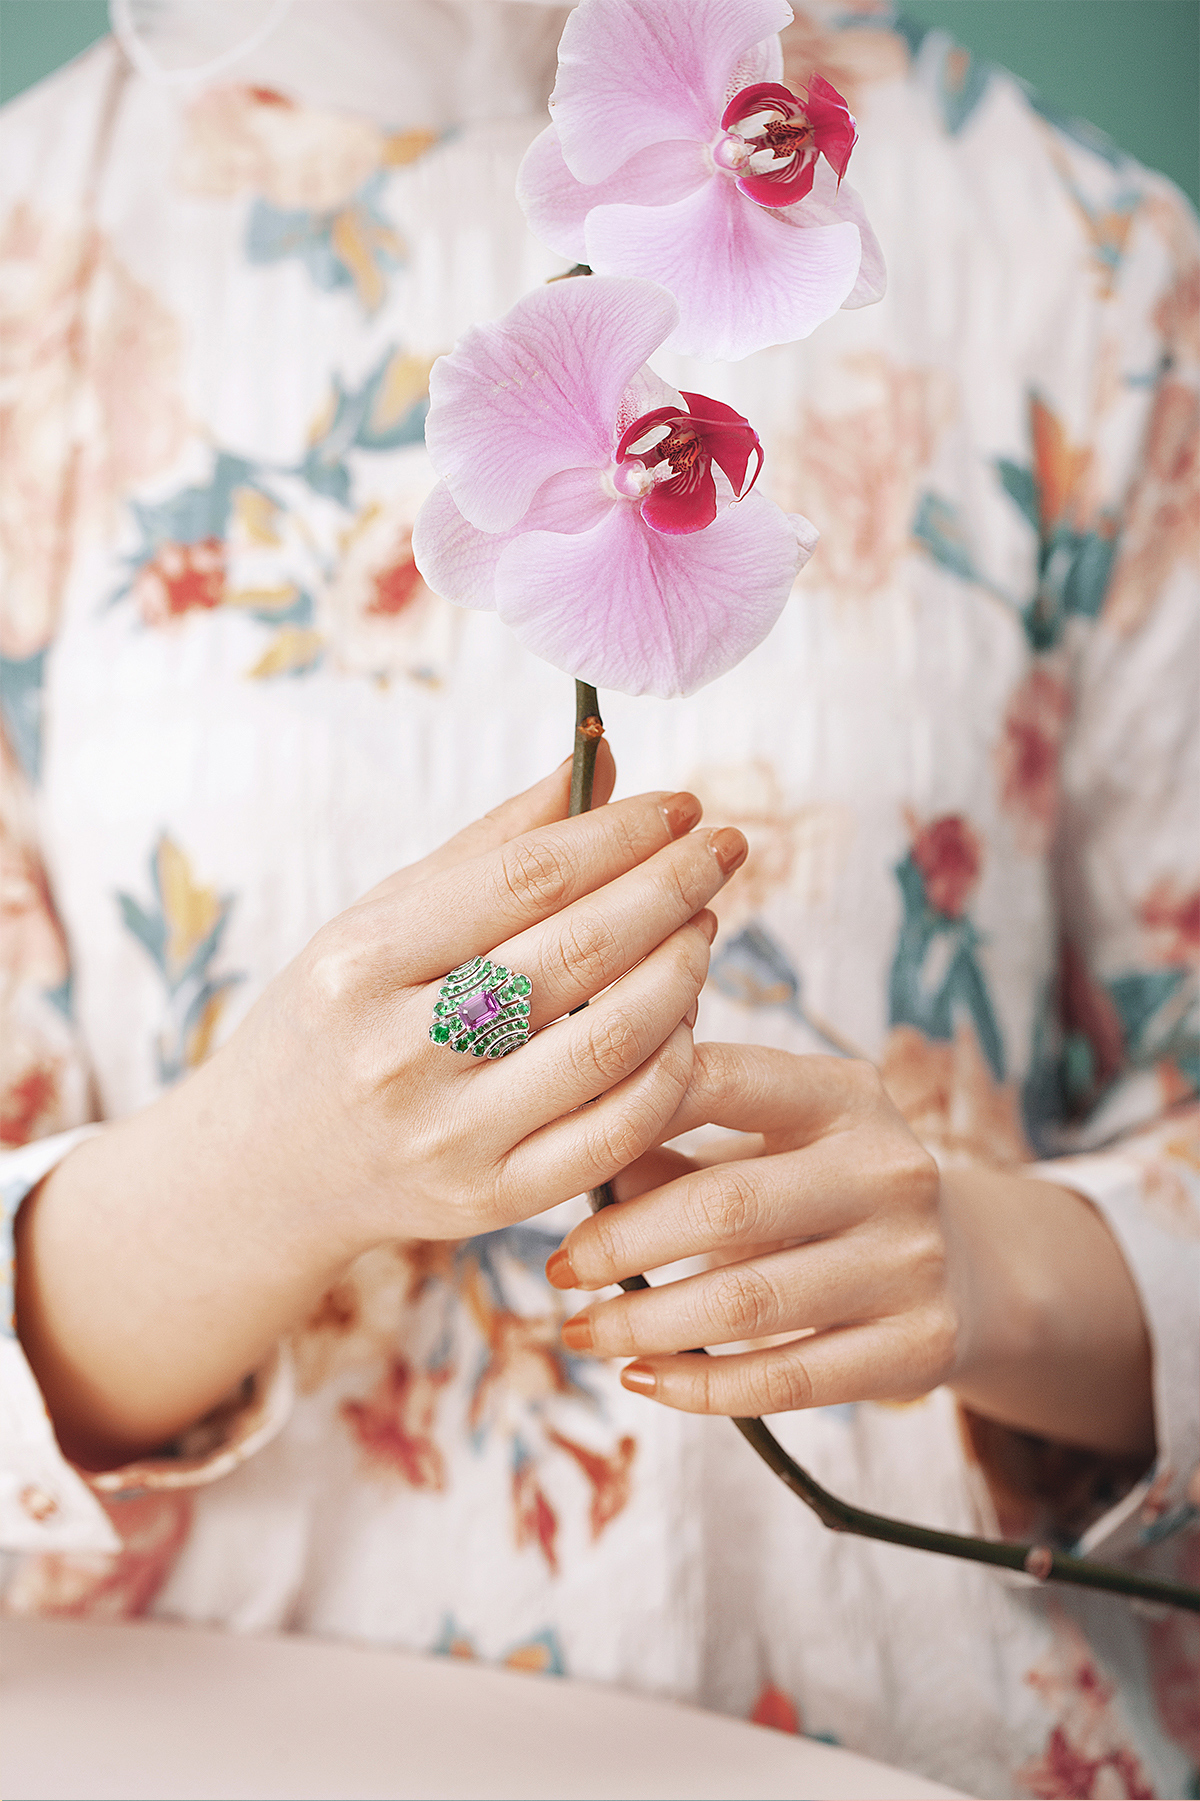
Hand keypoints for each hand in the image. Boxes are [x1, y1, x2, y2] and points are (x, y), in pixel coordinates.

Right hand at [16, 752, 747, 1463]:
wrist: (269, 1166)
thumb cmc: (338, 1017)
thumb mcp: (383, 917)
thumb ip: (498, 843)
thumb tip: (601, 753)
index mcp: (362, 961)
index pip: (527, 880)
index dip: (624, 834)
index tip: (683, 806)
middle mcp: (398, 1053)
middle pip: (579, 955)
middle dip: (673, 889)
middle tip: (722, 851)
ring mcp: (447, 1138)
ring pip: (609, 1043)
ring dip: (683, 972)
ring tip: (703, 926)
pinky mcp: (490, 1202)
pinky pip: (616, 1134)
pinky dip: (670, 1069)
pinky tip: (684, 1021)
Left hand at [547, 1044, 1153, 1458]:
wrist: (970, 1268)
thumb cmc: (830, 1192)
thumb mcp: (774, 1144)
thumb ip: (677, 1143)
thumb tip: (566, 1154)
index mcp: (843, 1093)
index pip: (720, 1082)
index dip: (627, 1114)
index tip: (555, 1157)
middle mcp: (888, 1167)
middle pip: (724, 1208)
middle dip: (620, 1245)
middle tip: (559, 1270)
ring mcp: (910, 1259)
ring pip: (747, 1305)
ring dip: (644, 1325)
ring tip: (582, 1332)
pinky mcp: (919, 1345)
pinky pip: (787, 1379)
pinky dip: (699, 1387)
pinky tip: (643, 1380)